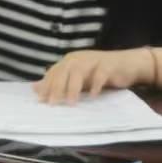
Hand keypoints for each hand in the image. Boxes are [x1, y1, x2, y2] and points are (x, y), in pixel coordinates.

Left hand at [33, 48, 153, 105]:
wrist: (127, 64)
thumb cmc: (98, 73)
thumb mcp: (76, 78)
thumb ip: (57, 82)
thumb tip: (35, 88)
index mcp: (70, 61)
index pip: (54, 72)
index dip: (46, 85)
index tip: (40, 100)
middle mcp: (79, 58)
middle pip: (64, 71)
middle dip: (57, 87)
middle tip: (52, 104)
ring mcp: (94, 60)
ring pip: (79, 71)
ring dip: (73, 87)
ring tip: (70, 102)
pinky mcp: (109, 65)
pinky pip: (101, 73)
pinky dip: (96, 84)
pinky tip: (93, 95)